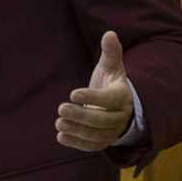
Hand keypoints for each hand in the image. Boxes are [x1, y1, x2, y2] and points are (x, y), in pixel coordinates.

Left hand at [56, 31, 132, 151]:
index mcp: (123, 96)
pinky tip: (60, 136)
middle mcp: (120, 117)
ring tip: (58, 122)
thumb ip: (111, 52)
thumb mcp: (112, 67)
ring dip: (77, 130)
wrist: (119, 106)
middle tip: (61, 108)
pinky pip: (92, 146)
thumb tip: (109, 33)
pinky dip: (76, 143)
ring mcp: (113, 131)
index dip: (93, 96)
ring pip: (96, 135)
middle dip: (81, 116)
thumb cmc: (111, 83)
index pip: (110, 99)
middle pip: (102, 120)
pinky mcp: (104, 142)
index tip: (72, 93)